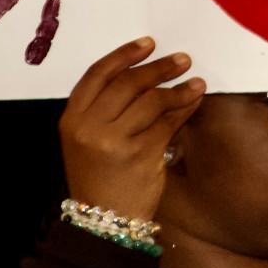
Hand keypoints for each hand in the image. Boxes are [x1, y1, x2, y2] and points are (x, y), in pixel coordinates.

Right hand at [59, 37, 205, 221]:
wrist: (103, 222)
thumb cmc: (99, 176)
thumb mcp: (87, 140)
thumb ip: (105, 108)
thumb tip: (146, 73)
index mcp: (71, 119)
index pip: (98, 74)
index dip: (124, 55)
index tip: (148, 44)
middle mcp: (88, 128)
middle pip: (128, 83)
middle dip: (158, 68)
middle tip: (182, 60)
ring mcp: (114, 141)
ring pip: (151, 101)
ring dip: (178, 88)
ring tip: (196, 82)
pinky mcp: (140, 155)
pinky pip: (167, 123)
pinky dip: (184, 109)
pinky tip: (194, 101)